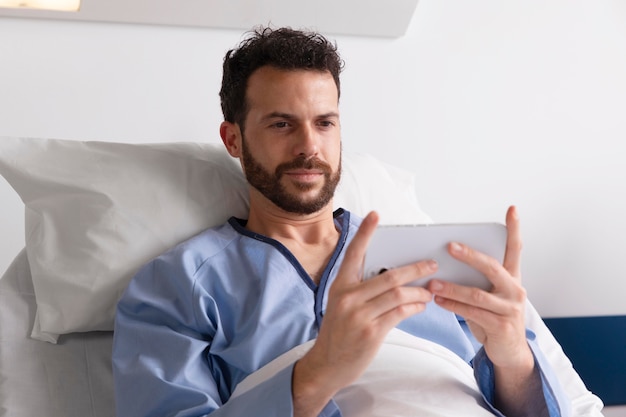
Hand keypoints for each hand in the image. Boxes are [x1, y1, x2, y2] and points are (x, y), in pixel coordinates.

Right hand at [292, 211, 433, 415]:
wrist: (327, 364)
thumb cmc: (339, 332)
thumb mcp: (342, 305)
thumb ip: (362, 290)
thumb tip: (395, 277)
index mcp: (340, 286)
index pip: (353, 254)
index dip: (365, 233)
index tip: (375, 215)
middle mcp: (348, 297)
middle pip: (389, 276)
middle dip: (415, 269)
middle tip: (432, 265)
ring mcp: (358, 315)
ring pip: (398, 294)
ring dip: (419, 292)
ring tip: (429, 292)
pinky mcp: (370, 332)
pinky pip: (400, 313)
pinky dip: (414, 308)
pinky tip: (420, 306)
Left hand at [427, 206, 531, 368]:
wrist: (509, 351)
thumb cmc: (493, 317)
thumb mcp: (488, 295)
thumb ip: (475, 280)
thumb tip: (443, 264)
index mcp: (512, 278)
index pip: (515, 249)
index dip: (514, 229)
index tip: (512, 209)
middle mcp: (515, 290)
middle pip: (492, 267)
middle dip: (469, 255)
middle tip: (449, 246)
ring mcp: (511, 308)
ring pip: (476, 293)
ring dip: (451, 287)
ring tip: (432, 282)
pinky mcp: (501, 325)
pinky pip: (472, 312)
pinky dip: (452, 305)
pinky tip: (438, 300)